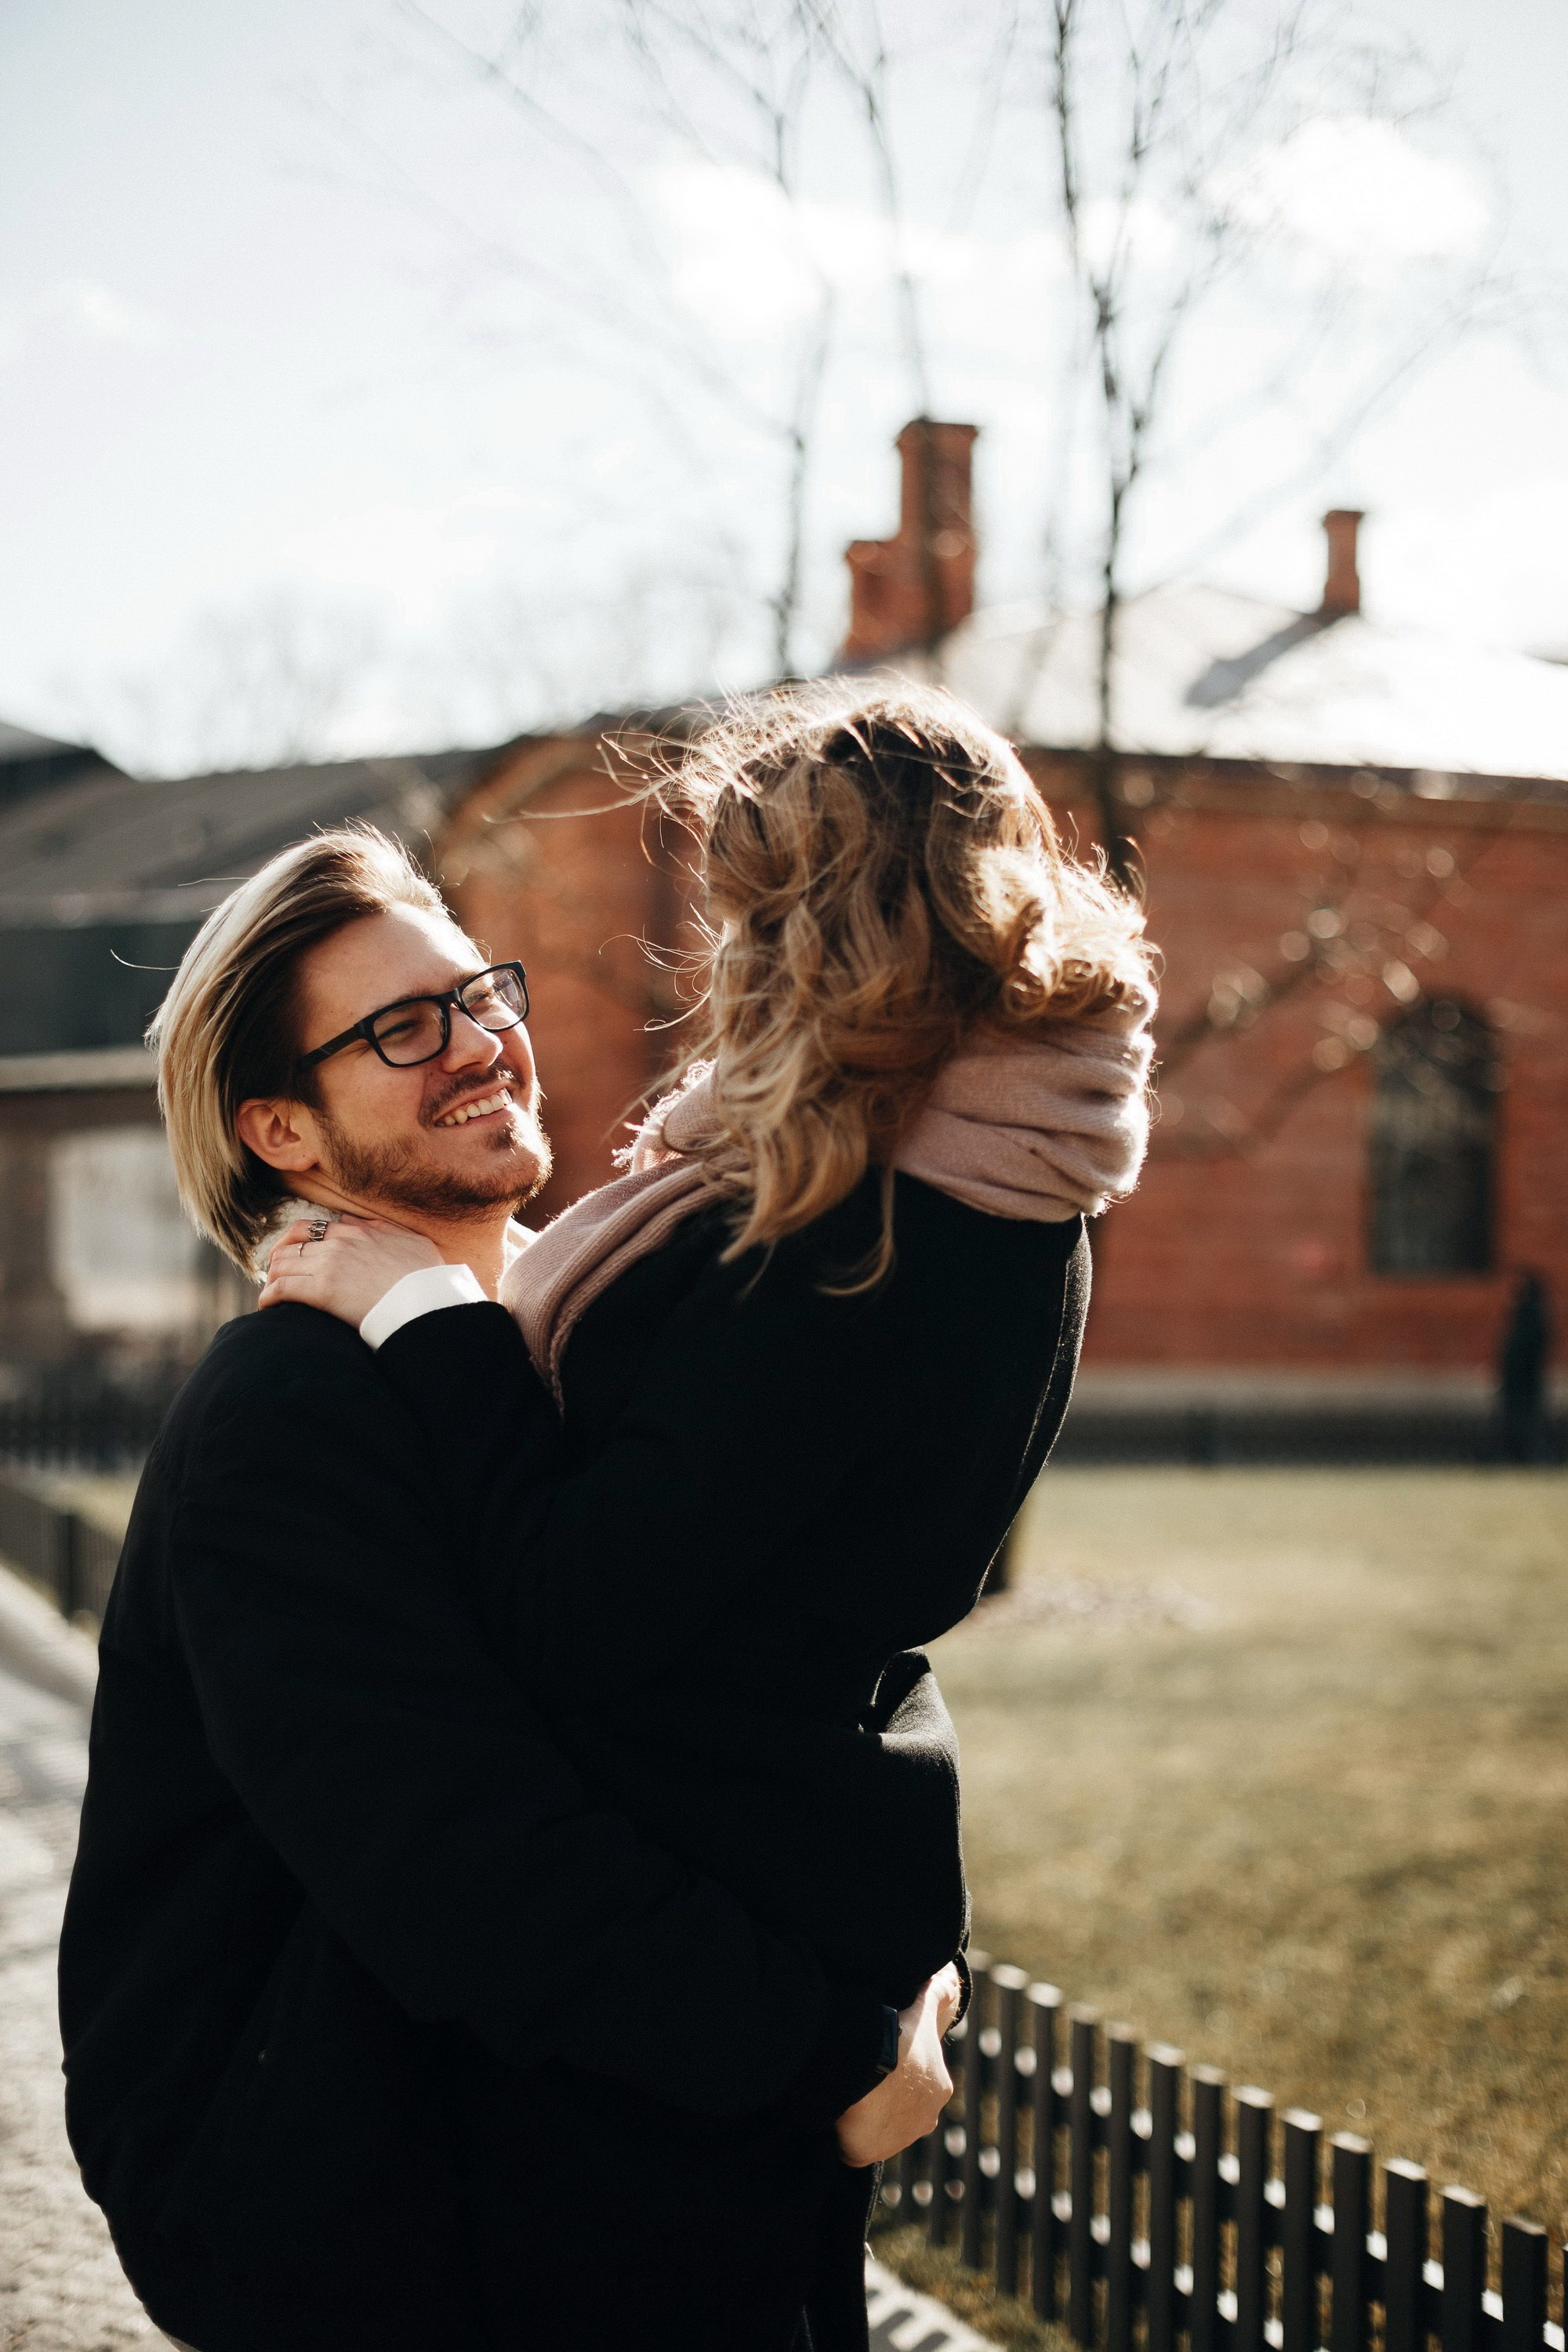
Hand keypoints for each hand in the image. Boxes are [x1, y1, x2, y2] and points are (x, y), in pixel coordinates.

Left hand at [257, 1214, 444, 1328]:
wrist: (425, 1301)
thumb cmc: (426, 1277)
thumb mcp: (410, 1241)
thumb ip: (381, 1227)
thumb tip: (352, 1220)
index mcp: (357, 1232)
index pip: (311, 1228)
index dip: (294, 1242)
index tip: (291, 1255)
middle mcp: (338, 1243)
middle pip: (290, 1244)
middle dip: (278, 1260)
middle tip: (276, 1276)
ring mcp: (329, 1265)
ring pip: (282, 1264)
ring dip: (272, 1278)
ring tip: (272, 1294)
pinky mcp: (322, 1290)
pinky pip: (282, 1288)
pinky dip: (269, 1296)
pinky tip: (268, 1307)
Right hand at [834, 1963, 963, 2167]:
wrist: (863, 2075)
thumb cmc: (894, 2040)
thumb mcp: (920, 2009)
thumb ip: (937, 1995)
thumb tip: (951, 1982)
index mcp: (939, 2087)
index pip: (920, 2074)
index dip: (900, 2059)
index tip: (880, 2049)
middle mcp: (925, 2118)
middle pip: (904, 2100)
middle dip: (888, 2088)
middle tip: (863, 2067)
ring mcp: (897, 2139)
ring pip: (882, 2120)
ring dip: (870, 2108)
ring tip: (850, 2086)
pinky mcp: (869, 2154)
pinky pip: (858, 2139)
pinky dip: (850, 2126)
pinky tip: (838, 2107)